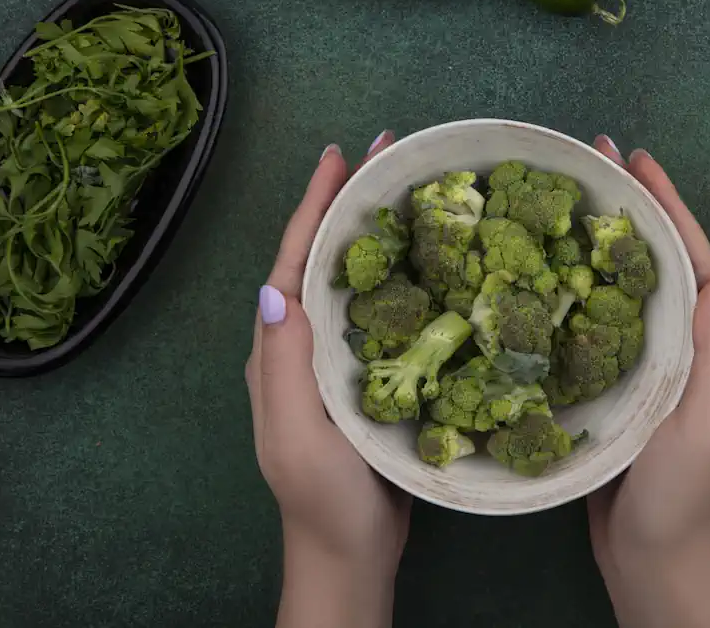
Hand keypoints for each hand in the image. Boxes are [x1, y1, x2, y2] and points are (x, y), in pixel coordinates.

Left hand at [246, 133, 409, 627]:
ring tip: (412, 188)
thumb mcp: (298, 433)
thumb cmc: (323, 499)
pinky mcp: (371, 378)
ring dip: (377, 230)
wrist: (350, 556)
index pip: (295, 260)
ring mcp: (337, 361)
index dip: (315, 205)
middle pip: (324, 257)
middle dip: (349, 201)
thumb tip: (275, 284)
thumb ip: (285, 363)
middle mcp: (304, 344)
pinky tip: (434, 261)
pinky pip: (385, 311)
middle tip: (389, 153)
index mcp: (281, 348)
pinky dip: (405, 275)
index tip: (341, 154)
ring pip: (355, 279)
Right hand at [586, 136, 709, 627]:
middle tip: (593, 160)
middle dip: (633, 208)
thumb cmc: (680, 500)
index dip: (667, 207)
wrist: (653, 565)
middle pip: (657, 262)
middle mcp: (682, 349)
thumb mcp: (707, 427)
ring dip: (601, 239)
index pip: (692, 261)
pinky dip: (574, 288)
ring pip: (624, 287)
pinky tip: (544, 272)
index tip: (637, 159)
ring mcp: (647, 369)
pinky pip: (596, 324)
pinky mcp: (613, 390)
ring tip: (565, 198)